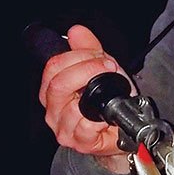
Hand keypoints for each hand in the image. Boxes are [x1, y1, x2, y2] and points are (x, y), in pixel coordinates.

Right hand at [39, 25, 133, 171]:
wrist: (121, 131)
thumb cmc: (108, 103)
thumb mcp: (101, 70)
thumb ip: (88, 49)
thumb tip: (76, 31)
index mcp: (52, 90)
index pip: (53, 66)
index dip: (78, 57)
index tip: (101, 57)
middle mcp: (52, 109)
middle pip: (58, 84)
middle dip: (87, 71)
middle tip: (108, 68)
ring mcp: (63, 127)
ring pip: (70, 106)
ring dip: (95, 96)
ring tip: (111, 94)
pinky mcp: (79, 142)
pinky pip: (84, 127)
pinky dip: (97, 120)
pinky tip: (105, 116)